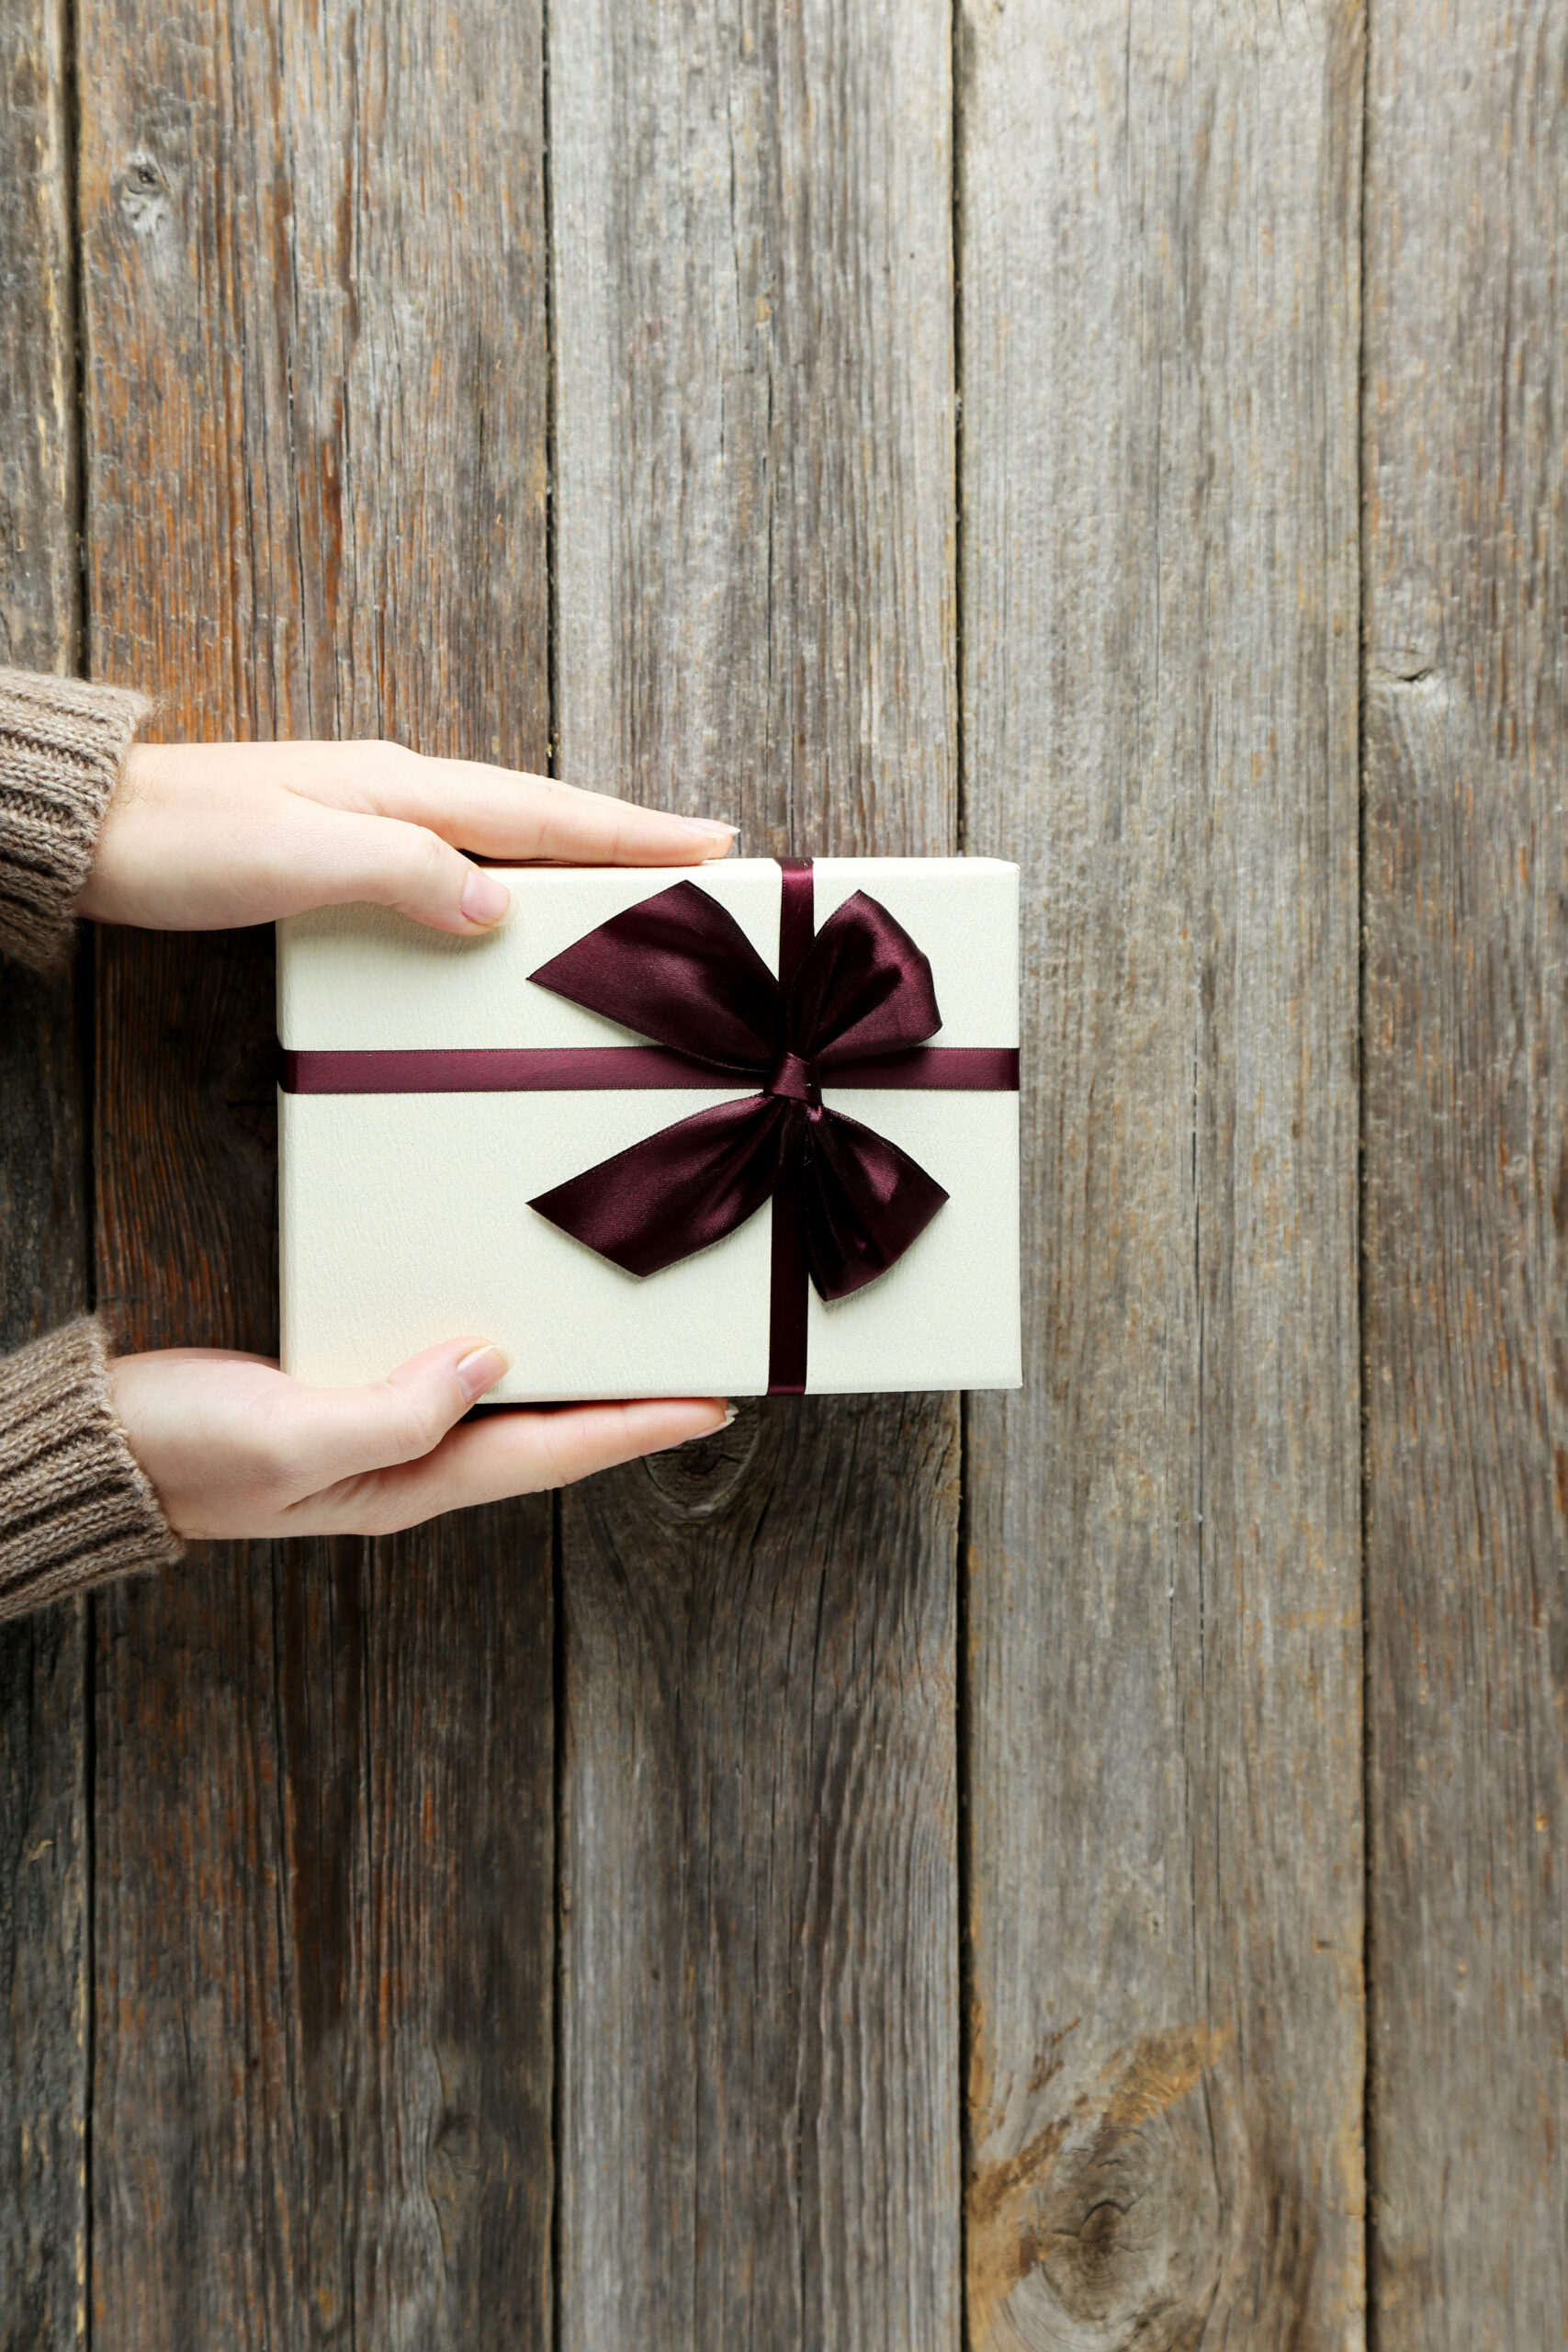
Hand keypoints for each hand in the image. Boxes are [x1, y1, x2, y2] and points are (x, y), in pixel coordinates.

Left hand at [78, 738, 735, 933]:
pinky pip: (458, 855)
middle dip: (626, 835)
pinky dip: (511, 872)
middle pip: (539, 816)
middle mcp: (398, 790)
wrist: (90, 830)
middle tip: (703, 857)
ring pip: (502, 834)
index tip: (710, 838)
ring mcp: (371, 811)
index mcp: (402, 790)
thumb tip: (497, 905)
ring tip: (637, 880)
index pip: (544, 814)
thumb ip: (407, 875)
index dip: (632, 830)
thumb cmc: (181, 844)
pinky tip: (515, 897)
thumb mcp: (301, 863)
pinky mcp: (342, 841)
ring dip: (575, 855)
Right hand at [110, 1339, 731, 1539]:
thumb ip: (393, 1410)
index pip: (553, 1454)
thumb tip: (490, 1362)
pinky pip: (452, 1378)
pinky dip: (504, 1354)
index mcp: (409, 1485)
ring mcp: (382, 1436)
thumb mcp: (287, 1434)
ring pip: (508, 1407)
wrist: (97, 1452)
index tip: (714, 1403)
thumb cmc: (181, 1453)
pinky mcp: (350, 1395)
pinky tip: (520, 1328)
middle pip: (548, 1436)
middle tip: (702, 1372)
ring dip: (575, 1382)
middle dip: (628, 1409)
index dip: (638, 1428)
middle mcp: (411, 1467)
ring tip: (639, 1353)